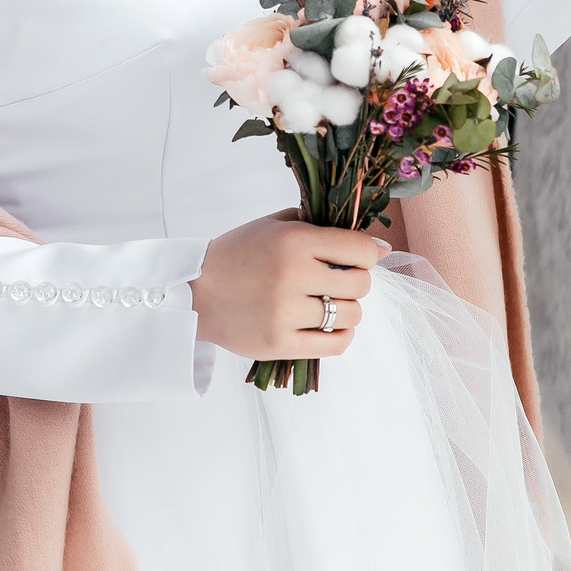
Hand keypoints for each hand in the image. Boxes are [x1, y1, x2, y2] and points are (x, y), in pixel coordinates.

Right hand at [190, 213, 385, 360]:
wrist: (193, 291)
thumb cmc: (239, 253)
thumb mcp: (277, 225)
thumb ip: (324, 227)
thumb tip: (378, 248)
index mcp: (295, 241)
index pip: (361, 250)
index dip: (366, 254)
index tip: (356, 258)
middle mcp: (293, 275)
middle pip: (361, 284)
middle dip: (356, 282)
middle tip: (338, 282)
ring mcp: (285, 312)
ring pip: (351, 315)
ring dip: (347, 310)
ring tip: (328, 304)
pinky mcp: (278, 343)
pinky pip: (335, 345)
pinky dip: (340, 336)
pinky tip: (328, 326)